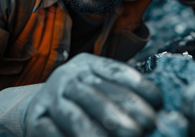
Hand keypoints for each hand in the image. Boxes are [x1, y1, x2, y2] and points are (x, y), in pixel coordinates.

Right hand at [0, 53, 162, 136]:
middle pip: (95, 94)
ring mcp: (51, 98)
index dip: (138, 86)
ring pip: (74, 115)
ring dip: (96, 133)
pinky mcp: (37, 120)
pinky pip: (53, 133)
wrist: (38, 107)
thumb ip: (122, 94)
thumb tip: (157, 112)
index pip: (115, 72)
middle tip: (142, 130)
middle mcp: (67, 77)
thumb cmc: (80, 100)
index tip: (158, 103)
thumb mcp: (99, 86)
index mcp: (88, 65)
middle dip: (120, 113)